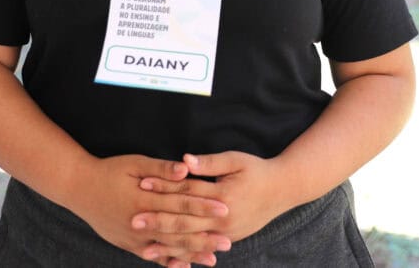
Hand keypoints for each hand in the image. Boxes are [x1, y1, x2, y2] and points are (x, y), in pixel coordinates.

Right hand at [68, 154, 231, 266]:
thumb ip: (161, 169)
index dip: (203, 207)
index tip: (224, 209)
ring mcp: (133, 237)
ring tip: (212, 259)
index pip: (180, 203)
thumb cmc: (109, 171)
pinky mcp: (128, 244)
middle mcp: (140, 221)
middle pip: (177, 231)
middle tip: (227, 242)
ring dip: (191, 254)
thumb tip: (186, 170)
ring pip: (167, 248)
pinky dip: (169, 262)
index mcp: (144, 198)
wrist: (79, 188)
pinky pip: (152, 256)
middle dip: (203, 238)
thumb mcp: (135, 163)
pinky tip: (185, 266)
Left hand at [134, 151, 290, 253]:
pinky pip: (202, 250)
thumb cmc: (257, 170)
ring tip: (145, 249)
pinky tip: (169, 260)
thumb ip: (209, 162)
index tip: (142, 184)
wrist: (283, 190)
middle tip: (134, 222)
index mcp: (223, 196)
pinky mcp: (228, 240)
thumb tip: (183, 161)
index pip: (187, 191)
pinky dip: (185, 256)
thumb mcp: (236, 160)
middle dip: (158, 222)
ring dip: (168, 246)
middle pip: (186, 221)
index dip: (164, 187)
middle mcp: (224, 219)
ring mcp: (227, 234)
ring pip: (192, 241)